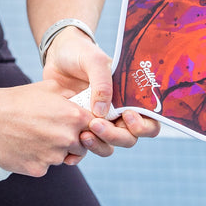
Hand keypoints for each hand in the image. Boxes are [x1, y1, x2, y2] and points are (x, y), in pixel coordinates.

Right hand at [0, 80, 92, 177]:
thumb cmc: (17, 99)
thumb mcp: (49, 88)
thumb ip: (72, 96)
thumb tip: (86, 100)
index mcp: (73, 116)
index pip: (96, 128)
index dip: (90, 127)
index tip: (80, 126)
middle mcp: (66, 138)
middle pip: (82, 147)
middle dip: (72, 141)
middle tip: (53, 131)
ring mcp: (52, 156)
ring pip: (62, 158)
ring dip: (54, 151)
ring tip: (34, 136)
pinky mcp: (37, 170)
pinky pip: (44, 167)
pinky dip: (37, 159)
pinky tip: (24, 146)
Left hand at [42, 27, 160, 162]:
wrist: (56, 54)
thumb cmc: (80, 53)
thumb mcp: (93, 60)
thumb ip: (102, 83)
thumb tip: (101, 113)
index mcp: (130, 96)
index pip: (149, 120)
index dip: (143, 125)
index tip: (126, 114)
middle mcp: (118, 112)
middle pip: (129, 138)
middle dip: (115, 136)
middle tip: (96, 125)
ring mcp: (101, 121)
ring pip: (109, 146)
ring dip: (100, 145)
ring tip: (82, 134)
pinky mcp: (81, 127)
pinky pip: (87, 147)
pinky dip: (82, 152)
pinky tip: (72, 146)